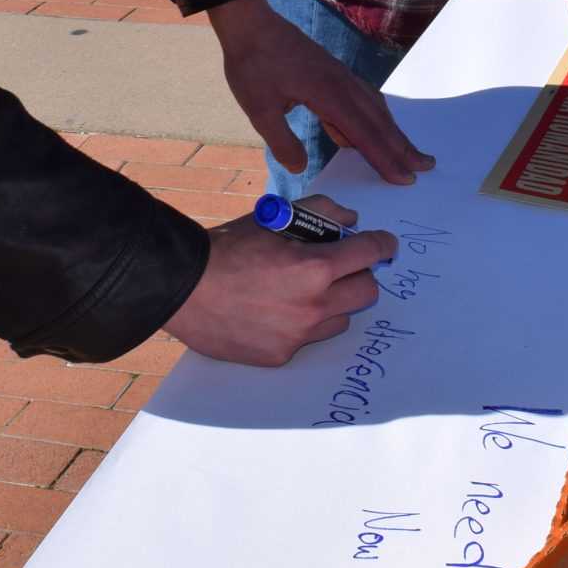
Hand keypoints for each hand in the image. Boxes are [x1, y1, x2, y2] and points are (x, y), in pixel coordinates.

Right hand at [163, 199, 395, 365]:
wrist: (183, 288)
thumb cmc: (227, 249)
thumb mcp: (275, 219)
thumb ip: (320, 212)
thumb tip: (351, 221)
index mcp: (315, 267)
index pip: (370, 253)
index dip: (382, 244)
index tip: (383, 244)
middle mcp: (314, 306)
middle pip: (367, 292)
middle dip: (359, 275)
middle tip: (341, 268)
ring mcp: (298, 335)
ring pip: (341, 320)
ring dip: (334, 303)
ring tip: (304, 292)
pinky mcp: (281, 355)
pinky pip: (308, 339)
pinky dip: (302, 325)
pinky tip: (276, 312)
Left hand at [206, 0, 432, 184]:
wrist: (252, 24)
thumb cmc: (253, 65)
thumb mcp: (259, 110)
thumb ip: (282, 141)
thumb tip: (299, 168)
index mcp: (328, 94)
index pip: (363, 133)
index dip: (385, 158)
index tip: (404, 177)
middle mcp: (342, 84)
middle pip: (379, 120)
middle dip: (402, 146)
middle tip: (425, 166)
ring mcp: (340, 76)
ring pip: (375, 107)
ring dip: (392, 131)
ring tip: (406, 152)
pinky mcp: (333, 72)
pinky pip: (363, 98)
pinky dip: (374, 117)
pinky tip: (368, 129)